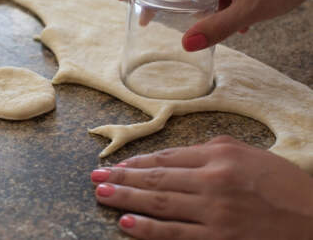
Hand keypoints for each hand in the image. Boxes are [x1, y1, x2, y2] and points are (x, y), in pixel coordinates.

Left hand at [91, 136, 312, 238]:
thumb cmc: (285, 186)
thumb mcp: (251, 155)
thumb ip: (213, 149)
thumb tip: (178, 153)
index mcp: (220, 156)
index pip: (167, 158)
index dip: (137, 162)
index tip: (115, 164)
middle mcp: (214, 181)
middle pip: (157, 179)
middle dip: (122, 178)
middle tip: (96, 178)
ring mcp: (215, 212)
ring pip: (160, 203)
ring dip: (126, 199)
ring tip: (102, 195)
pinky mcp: (220, 239)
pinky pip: (176, 234)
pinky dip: (149, 229)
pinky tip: (128, 224)